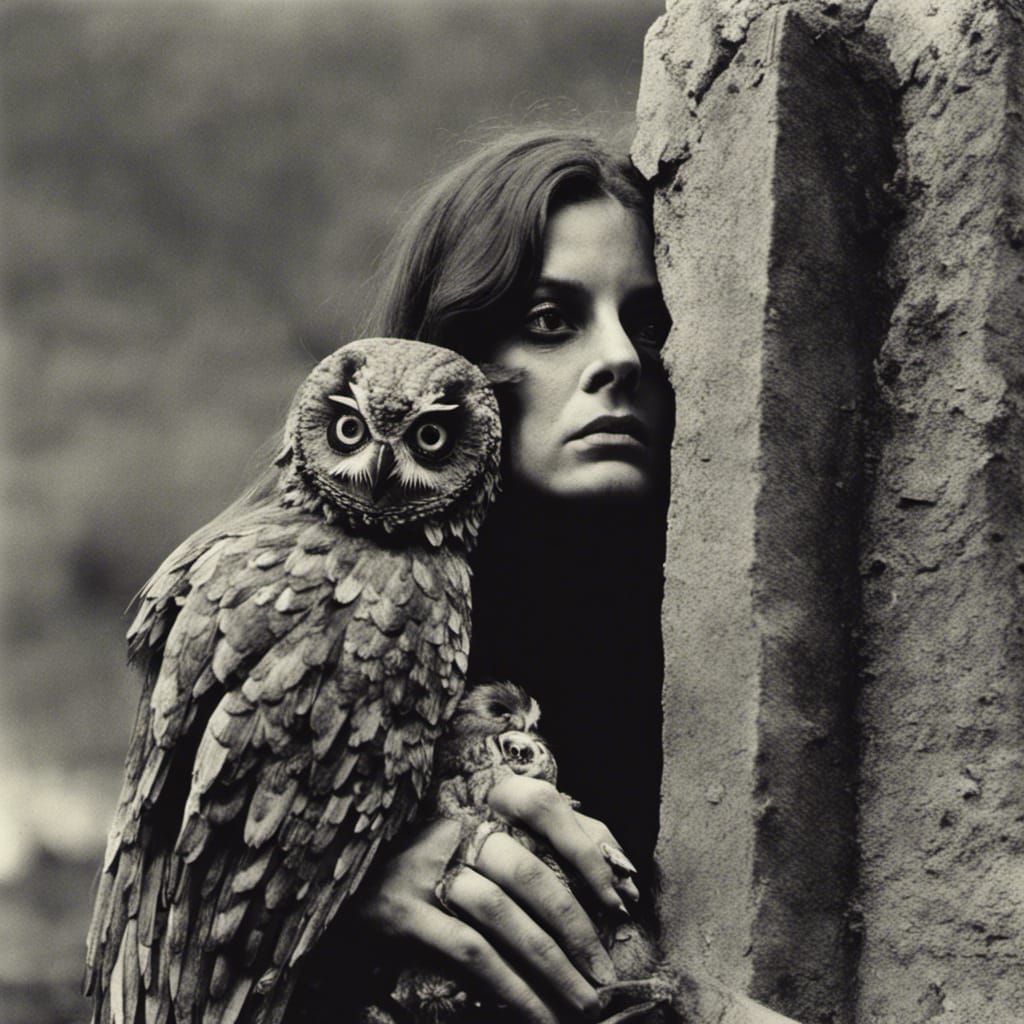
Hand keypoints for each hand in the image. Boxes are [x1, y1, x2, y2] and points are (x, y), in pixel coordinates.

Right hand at [354, 775, 638, 1022]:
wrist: (340, 875)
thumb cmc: (419, 860)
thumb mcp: (471, 837)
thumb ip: (533, 839)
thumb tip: (607, 864)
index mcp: (479, 805)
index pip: (545, 808)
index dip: (588, 852)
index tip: (619, 902)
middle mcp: (455, 831)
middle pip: (529, 872)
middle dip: (576, 928)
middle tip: (605, 977)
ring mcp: (426, 871)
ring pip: (502, 917)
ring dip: (549, 966)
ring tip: (581, 1003)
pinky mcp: (403, 913)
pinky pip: (469, 951)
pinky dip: (510, 986)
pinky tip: (537, 1014)